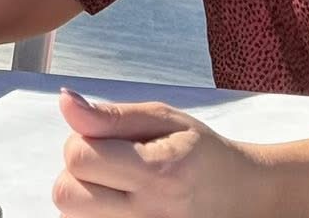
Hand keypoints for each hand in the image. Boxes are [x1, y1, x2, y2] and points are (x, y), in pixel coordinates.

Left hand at [52, 89, 269, 217]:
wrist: (244, 198)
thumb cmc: (203, 155)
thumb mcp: (164, 120)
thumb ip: (110, 116)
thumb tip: (65, 102)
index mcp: (159, 173)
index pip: (79, 157)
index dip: (81, 141)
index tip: (105, 141)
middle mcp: (151, 215)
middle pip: (66, 194)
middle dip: (77, 173)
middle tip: (109, 166)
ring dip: (84, 197)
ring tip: (117, 187)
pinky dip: (94, 216)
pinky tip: (117, 205)